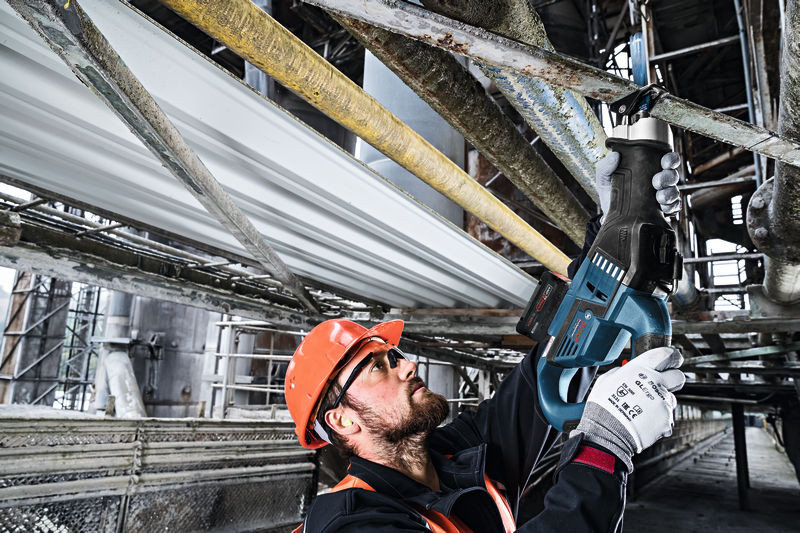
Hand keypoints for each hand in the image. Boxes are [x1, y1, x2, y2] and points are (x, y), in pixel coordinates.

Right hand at [571, 347, 684, 470]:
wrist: (608, 431)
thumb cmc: (603, 406)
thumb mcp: (607, 379)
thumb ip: (623, 372)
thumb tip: (628, 371)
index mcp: (640, 369)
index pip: (666, 354)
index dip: (672, 356)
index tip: (673, 358)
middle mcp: (655, 383)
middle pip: (678, 376)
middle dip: (673, 379)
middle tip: (663, 384)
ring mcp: (663, 402)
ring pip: (671, 399)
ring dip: (661, 402)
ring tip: (644, 410)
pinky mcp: (667, 419)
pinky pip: (667, 417)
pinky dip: (659, 419)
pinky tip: (644, 421)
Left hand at [595, 151, 682, 222]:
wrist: (609, 216)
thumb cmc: (610, 193)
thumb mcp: (604, 178)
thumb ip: (605, 166)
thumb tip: (614, 156)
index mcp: (648, 169)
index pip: (666, 160)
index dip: (670, 159)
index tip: (664, 162)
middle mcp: (658, 181)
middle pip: (672, 175)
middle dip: (668, 176)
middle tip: (656, 182)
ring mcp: (661, 196)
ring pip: (674, 191)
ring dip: (669, 193)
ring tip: (658, 197)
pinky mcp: (662, 210)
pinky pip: (674, 207)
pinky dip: (670, 206)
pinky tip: (663, 208)